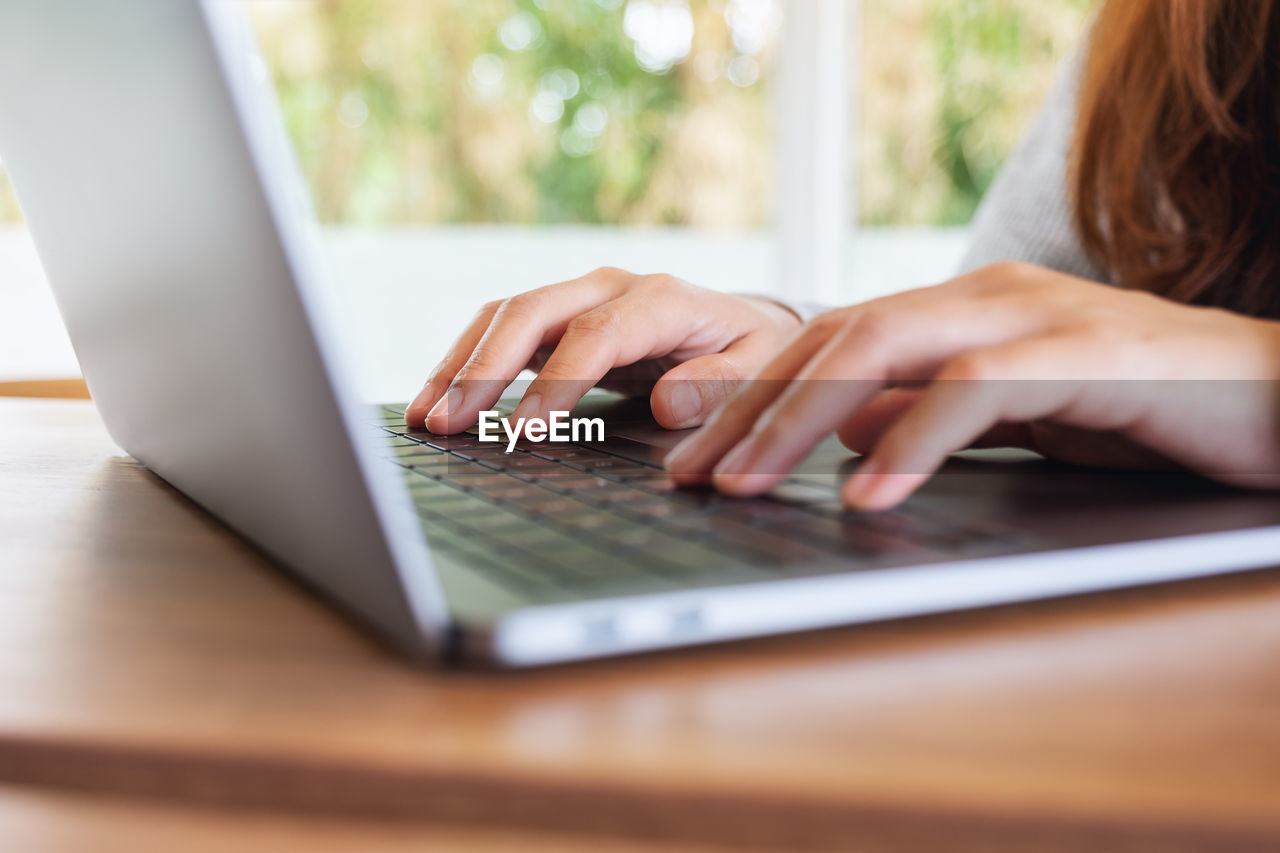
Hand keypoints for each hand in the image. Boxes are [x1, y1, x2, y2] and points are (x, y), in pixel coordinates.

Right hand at [405, 267, 801, 432]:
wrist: (748, 321)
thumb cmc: (753, 349)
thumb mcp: (758, 367)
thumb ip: (718, 385)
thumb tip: (668, 403)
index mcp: (662, 298)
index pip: (595, 336)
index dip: (555, 384)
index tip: (525, 433)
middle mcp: (611, 285)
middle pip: (531, 312)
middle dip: (483, 368)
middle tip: (448, 423)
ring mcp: (580, 295)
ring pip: (504, 316)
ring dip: (460, 364)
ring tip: (426, 417)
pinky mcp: (560, 315)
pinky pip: (503, 331)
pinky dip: (467, 363)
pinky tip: (440, 400)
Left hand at [665, 262, 1279, 509]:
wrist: (1272, 396)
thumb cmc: (1138, 409)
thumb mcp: (1007, 417)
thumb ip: (926, 412)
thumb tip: (837, 433)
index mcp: (956, 310)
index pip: (826, 343)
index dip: (750, 398)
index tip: (693, 458)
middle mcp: (979, 297)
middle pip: (833, 339)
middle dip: (750, 409)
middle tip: (691, 475)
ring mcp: (1029, 316)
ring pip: (884, 348)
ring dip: (803, 420)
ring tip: (747, 483)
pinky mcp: (1081, 354)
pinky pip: (976, 389)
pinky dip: (914, 439)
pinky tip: (869, 495)